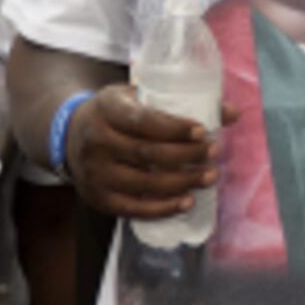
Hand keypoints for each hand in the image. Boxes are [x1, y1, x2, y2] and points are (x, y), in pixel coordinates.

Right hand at [62, 85, 231, 219]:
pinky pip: (134, 208)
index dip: (175, 128)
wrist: (70, 136)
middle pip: (149, 153)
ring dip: (182, 182)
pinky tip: (186, 202)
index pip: (143, 121)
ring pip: (145, 183)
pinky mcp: (98, 198)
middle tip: (214, 153)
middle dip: (188, 155)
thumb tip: (233, 113)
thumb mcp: (137, 96)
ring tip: (209, 177)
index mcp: (107, 109)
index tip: (203, 131)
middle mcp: (96, 141)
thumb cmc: (116, 114)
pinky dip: (163, 208)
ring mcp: (95, 173)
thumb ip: (181, 102)